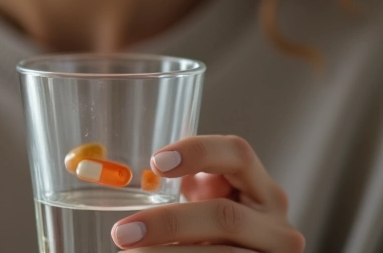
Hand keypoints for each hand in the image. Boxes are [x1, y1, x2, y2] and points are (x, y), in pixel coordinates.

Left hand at [111, 135, 304, 251]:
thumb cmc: (215, 230)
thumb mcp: (205, 202)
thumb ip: (181, 183)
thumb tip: (105, 172)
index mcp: (262, 189)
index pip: (237, 154)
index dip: (197, 152)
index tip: (155, 163)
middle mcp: (277, 224)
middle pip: (224, 216)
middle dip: (168, 224)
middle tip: (122, 232)